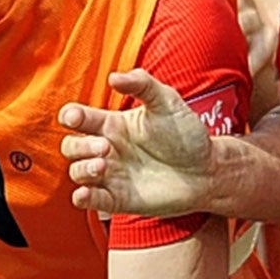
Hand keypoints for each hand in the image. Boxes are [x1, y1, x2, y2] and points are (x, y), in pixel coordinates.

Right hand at [58, 69, 216, 217]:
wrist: (209, 171)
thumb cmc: (186, 134)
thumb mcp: (168, 102)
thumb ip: (142, 84)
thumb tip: (113, 77)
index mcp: (112, 125)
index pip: (79, 118)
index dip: (71, 116)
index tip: (75, 117)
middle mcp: (107, 150)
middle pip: (71, 146)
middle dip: (81, 146)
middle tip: (106, 147)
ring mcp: (110, 175)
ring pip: (76, 172)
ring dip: (82, 169)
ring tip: (104, 166)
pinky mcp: (118, 199)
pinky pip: (91, 201)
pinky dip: (82, 198)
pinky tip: (85, 194)